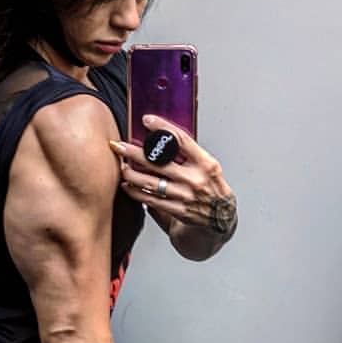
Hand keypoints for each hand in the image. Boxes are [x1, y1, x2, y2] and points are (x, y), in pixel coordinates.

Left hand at [111, 115, 236, 241]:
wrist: (222, 221)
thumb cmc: (212, 191)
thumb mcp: (208, 169)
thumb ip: (189, 157)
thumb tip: (161, 141)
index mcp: (206, 164)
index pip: (182, 140)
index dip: (162, 128)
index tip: (147, 120)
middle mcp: (196, 179)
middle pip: (159, 162)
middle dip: (135, 153)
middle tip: (120, 146)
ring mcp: (186, 196)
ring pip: (151, 182)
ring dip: (131, 174)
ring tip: (122, 167)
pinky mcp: (178, 211)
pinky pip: (150, 200)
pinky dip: (136, 192)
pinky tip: (128, 186)